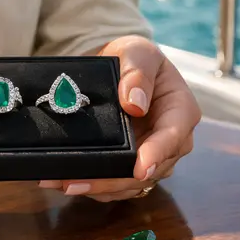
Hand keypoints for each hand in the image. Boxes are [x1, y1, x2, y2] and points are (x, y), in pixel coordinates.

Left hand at [39, 36, 200, 200]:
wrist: (117, 69)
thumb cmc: (134, 58)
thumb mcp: (137, 52)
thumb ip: (138, 72)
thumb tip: (135, 103)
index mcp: (180, 112)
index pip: (172, 138)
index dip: (156, 155)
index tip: (139, 169)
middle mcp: (171, 142)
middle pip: (148, 170)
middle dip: (113, 180)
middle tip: (75, 182)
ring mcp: (150, 157)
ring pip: (128, 184)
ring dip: (96, 188)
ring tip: (60, 183)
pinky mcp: (130, 166)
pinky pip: (113, 185)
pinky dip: (90, 186)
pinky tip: (61, 182)